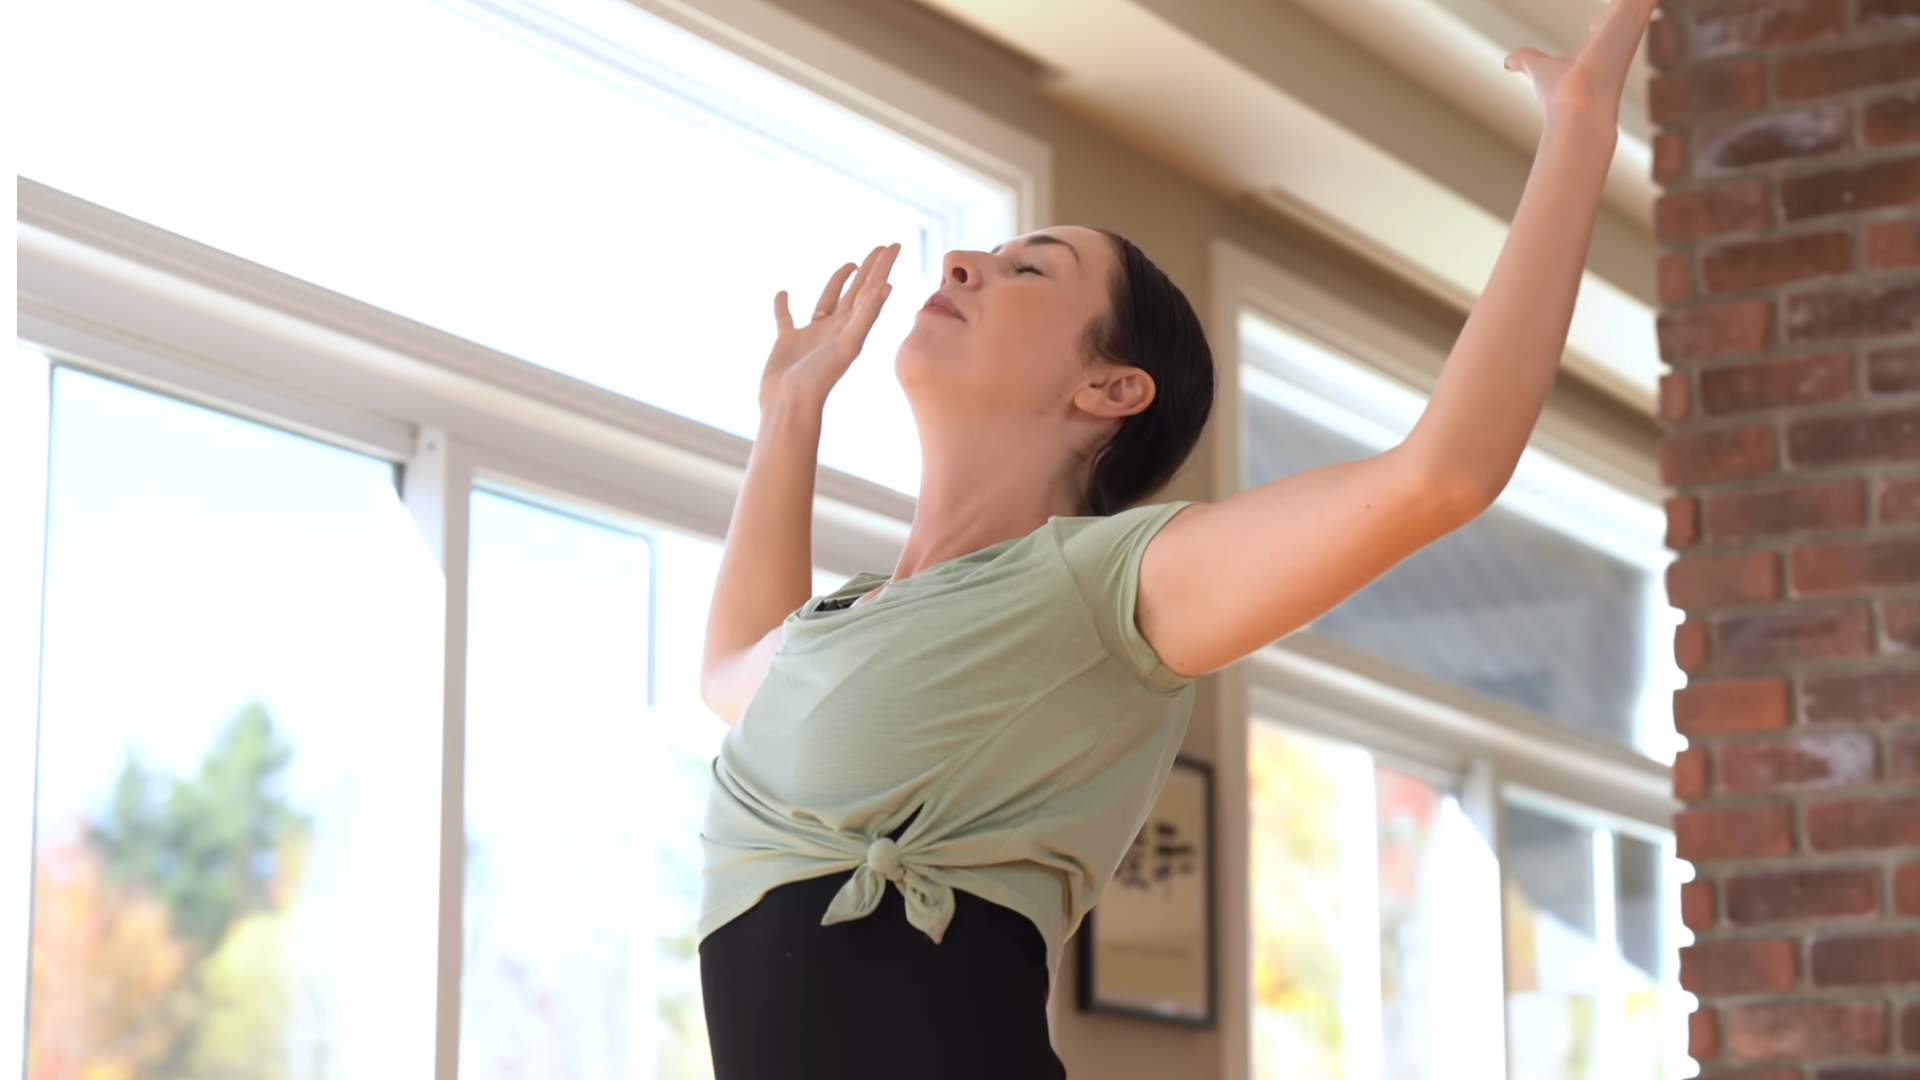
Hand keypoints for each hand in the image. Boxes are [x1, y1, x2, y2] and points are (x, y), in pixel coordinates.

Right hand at [761, 243, 899, 412]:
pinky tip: (782, 293)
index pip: (872, 290)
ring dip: (839, 282)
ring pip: (828, 300)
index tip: (894, 245)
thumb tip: (886, 285)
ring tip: (850, 264)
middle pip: (857, 292)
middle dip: (871, 269)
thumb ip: (866, 317)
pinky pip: (786, 318)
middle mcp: (836, 329)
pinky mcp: (788, 342)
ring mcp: (812, 335)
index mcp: (852, 328)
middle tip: (882, 247)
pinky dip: (783, 306)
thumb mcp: (847, 345)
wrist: (790, 405)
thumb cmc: (819, 379)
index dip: (883, 267)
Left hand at [1504, 0, 1657, 128]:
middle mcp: (1623, 29)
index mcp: (1606, 39)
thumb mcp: (1541, 69)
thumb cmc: (1560, 93)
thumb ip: (1528, 61)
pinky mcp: (1636, 9)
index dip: (1611, 10)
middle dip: (1630, 0)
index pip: (1616, 13)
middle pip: (1632, 1)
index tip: (1601, 13)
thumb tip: (1509, 61)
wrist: (1576, 105)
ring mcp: (1632, 18)